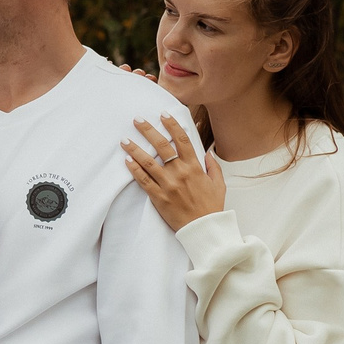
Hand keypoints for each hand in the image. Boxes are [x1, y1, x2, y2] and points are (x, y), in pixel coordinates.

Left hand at [121, 116, 224, 232]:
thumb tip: (208, 152)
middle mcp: (180, 173)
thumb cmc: (211, 207)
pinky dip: (134, 169)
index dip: (172, 125)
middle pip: (162, 146)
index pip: (182, 140)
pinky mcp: (158, 197)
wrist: (204, 229)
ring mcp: (168, 185)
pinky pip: (143, 180)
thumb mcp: (219, 184)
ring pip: (148, 162)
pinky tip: (127, 160)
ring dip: (135, 149)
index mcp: (195, 167)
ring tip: (124, 140)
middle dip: (148, 131)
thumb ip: (213, 167)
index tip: (163, 114)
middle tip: (137, 120)